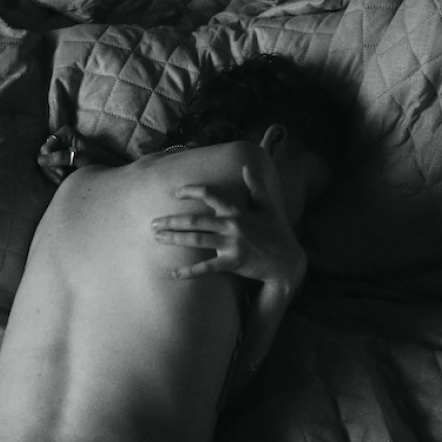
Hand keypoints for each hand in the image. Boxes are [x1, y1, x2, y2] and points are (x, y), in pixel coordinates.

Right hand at [37, 125, 127, 184]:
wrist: (107, 173)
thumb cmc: (98, 163)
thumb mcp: (81, 160)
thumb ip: (61, 158)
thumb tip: (40, 160)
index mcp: (66, 133)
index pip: (47, 145)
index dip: (50, 159)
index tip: (61, 171)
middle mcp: (60, 140)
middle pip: (43, 154)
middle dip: (51, 167)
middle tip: (63, 176)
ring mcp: (58, 151)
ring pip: (44, 163)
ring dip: (52, 173)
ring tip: (65, 179)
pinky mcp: (58, 162)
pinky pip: (48, 169)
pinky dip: (54, 176)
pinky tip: (63, 180)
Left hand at [151, 164, 305, 288]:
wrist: (288, 262)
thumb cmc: (278, 233)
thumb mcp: (269, 207)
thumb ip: (256, 187)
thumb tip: (247, 167)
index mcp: (239, 210)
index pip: (211, 195)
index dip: (192, 191)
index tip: (175, 192)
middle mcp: (233, 225)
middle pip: (195, 220)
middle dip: (172, 220)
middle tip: (153, 222)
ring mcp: (232, 244)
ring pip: (197, 239)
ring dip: (174, 238)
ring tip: (157, 237)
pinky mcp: (233, 262)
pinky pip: (207, 267)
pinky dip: (189, 271)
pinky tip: (173, 273)